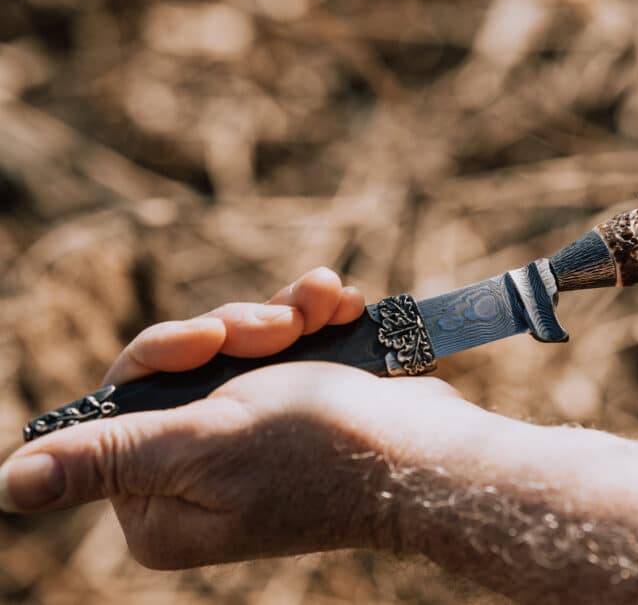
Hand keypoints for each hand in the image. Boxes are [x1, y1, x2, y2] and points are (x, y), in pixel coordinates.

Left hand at [0, 268, 481, 568]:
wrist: (426, 450)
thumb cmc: (322, 450)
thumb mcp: (205, 444)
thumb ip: (110, 456)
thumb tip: (11, 484)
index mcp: (161, 500)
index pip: (123, 399)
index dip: (165, 352)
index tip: (211, 340)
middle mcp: (197, 471)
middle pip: (180, 364)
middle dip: (233, 330)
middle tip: (280, 328)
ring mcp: (248, 436)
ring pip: (234, 343)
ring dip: (280, 314)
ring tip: (325, 308)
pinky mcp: (292, 406)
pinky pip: (280, 344)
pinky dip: (309, 318)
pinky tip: (339, 306)